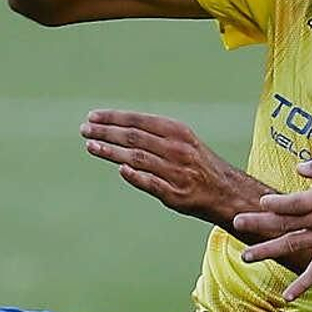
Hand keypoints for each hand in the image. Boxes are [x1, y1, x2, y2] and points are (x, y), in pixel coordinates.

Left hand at [83, 109, 252, 226]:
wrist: (227, 192)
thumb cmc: (197, 165)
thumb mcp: (182, 141)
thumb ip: (154, 136)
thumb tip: (119, 129)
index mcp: (177, 132)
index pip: (138, 121)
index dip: (113, 118)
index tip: (93, 116)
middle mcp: (176, 149)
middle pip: (134, 137)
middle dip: (106, 132)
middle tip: (84, 130)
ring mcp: (176, 172)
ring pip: (138, 158)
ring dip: (111, 151)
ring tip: (91, 146)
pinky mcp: (176, 194)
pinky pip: (152, 183)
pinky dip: (136, 176)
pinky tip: (120, 169)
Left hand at [235, 154, 311, 302]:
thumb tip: (299, 168)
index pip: (293, 202)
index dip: (275, 203)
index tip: (262, 203)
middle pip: (286, 223)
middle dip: (259, 224)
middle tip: (236, 222)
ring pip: (293, 246)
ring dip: (268, 251)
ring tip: (245, 257)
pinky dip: (302, 285)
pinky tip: (286, 296)